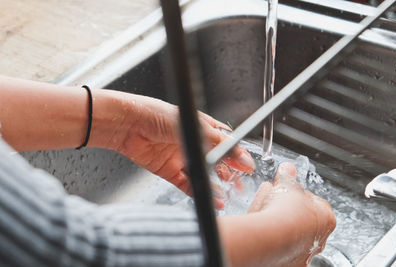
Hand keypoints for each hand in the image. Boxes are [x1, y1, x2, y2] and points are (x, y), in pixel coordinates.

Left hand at [109, 94, 254, 195]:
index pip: (224, 142)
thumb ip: (218, 143)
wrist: (127, 124)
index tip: (248, 166)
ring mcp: (181, 157)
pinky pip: (188, 184)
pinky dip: (201, 192)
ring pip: (203, 174)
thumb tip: (241, 155)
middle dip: (230, 172)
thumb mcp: (195, 127)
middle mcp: (192, 142)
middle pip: (216, 160)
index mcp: (201, 127)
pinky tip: (212, 198)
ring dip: (217, 185)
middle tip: (241, 183)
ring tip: (230, 194)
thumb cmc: (156, 115)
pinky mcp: (169, 171)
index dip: (237, 154)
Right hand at [219, 162, 335, 266]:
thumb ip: (288, 176)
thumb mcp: (286, 185)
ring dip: (280, 223)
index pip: (316, 202)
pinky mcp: (288, 263)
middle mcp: (319, 239)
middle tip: (274, 200)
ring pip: (292, 235)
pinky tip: (262, 229)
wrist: (270, 238)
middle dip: (288, 209)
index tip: (288, 190)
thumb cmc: (285, 213)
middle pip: (304, 219)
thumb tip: (288, 168)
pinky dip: (272, 238)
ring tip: (264, 212)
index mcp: (326, 218)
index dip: (299, 194)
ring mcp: (304, 253)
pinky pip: (280, 248)